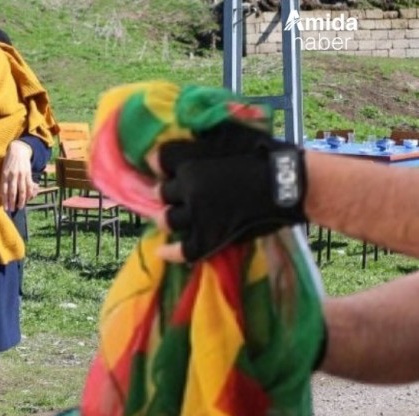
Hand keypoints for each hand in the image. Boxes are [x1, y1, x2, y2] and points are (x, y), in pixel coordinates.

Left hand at [1, 140, 35, 210]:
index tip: (5, 208)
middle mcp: (13, 175)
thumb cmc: (9, 161)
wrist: (19, 150)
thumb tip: (0, 195)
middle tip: (12, 210)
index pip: (4, 190)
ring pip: (22, 190)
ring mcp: (21, 174)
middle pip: (12, 192)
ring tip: (20, 207)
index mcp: (5, 175)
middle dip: (12, 202)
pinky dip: (29, 193)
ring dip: (21, 200)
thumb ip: (2, 183)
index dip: (5, 200)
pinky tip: (28, 199)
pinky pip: (29, 186)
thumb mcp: (3, 170)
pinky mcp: (28, 173)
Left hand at [148, 122, 307, 261]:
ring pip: (168, 219)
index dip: (163, 163)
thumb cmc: (264, 152)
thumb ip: (202, 134)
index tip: (168, 165)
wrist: (291, 183)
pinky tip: (163, 251)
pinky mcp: (209, 239)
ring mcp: (197, 217)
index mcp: (189, 163)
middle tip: (178, 192)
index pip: (159, 161)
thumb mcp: (229, 133)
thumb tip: (183, 128)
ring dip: (168, 216)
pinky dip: (170, 252)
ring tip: (172, 216)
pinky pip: (182, 250)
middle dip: (168, 190)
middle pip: (162, 192)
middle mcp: (187, 190)